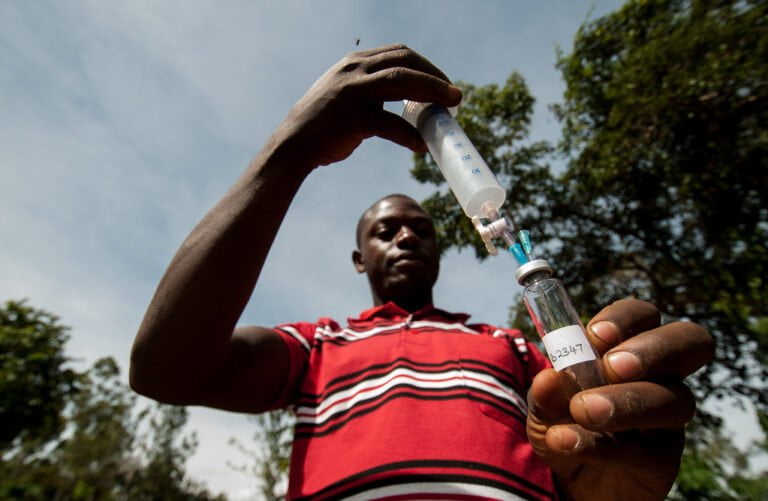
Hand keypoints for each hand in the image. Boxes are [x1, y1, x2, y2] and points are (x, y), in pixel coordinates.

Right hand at [270, 44, 461, 167]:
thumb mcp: (348, 94)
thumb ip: (374, 89)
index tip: (443, 83)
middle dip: (435, 77)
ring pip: (402, 82)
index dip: (427, 66)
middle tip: (455, 96)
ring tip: (449, 110)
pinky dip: (409, 134)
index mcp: (356, 62)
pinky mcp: (351, 118)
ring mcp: (351, 91)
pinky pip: (389, 123)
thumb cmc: (325, 123)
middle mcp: (354, 70)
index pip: (400, 53)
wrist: (294, 143)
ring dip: (432, 93)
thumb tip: (412, 98)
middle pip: (406, 63)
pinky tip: (419, 145)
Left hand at [526, 299, 713, 499]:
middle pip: (690, 341)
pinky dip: (601, 444)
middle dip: (654, 348)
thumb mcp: (543, 406)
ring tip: (582, 410)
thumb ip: (546, 391)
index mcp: (630, 346)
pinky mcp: (664, 456)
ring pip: (674, 398)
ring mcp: (667, 415)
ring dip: (626, 402)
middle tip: (612, 366)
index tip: (594, 333)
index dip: (625, 318)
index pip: (643, 315)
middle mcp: (660, 374)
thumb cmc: (563, 424)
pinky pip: (646, 447)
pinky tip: (567, 441)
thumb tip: (549, 377)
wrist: (571, 480)